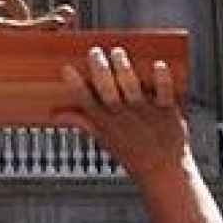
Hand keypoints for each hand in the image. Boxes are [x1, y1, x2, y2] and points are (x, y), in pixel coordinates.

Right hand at [55, 47, 187, 182]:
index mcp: (105, 123)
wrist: (162, 170)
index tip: (67, 69)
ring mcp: (145, 113)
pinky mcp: (166, 111)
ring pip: (131, 88)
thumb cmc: (131, 153)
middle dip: (100, 70)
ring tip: (117, 52)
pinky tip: (158, 64)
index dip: (75, 85)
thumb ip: (82, 121)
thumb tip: (56, 114)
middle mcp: (123, 117)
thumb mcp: (102, 138)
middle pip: (107, 91)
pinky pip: (164, 93)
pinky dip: (162, 79)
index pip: (86, 101)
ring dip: (123, 69)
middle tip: (94, 52)